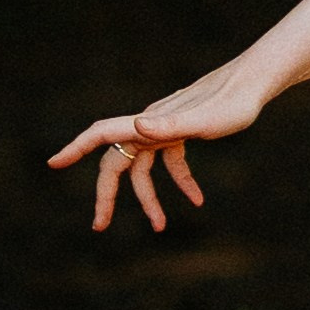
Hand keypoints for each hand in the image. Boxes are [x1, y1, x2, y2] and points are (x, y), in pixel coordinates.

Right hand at [47, 62, 268, 234]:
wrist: (256, 82)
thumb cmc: (233, 102)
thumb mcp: (205, 121)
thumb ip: (171, 125)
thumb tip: (138, 126)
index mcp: (147, 122)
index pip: (102, 134)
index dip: (76, 148)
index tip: (53, 163)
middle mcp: (150, 125)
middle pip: (117, 162)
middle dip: (108, 195)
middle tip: (100, 226)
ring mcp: (165, 129)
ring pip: (144, 168)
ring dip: (148, 198)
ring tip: (160, 227)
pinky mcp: (184, 132)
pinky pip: (172, 162)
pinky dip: (181, 182)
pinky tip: (197, 200)